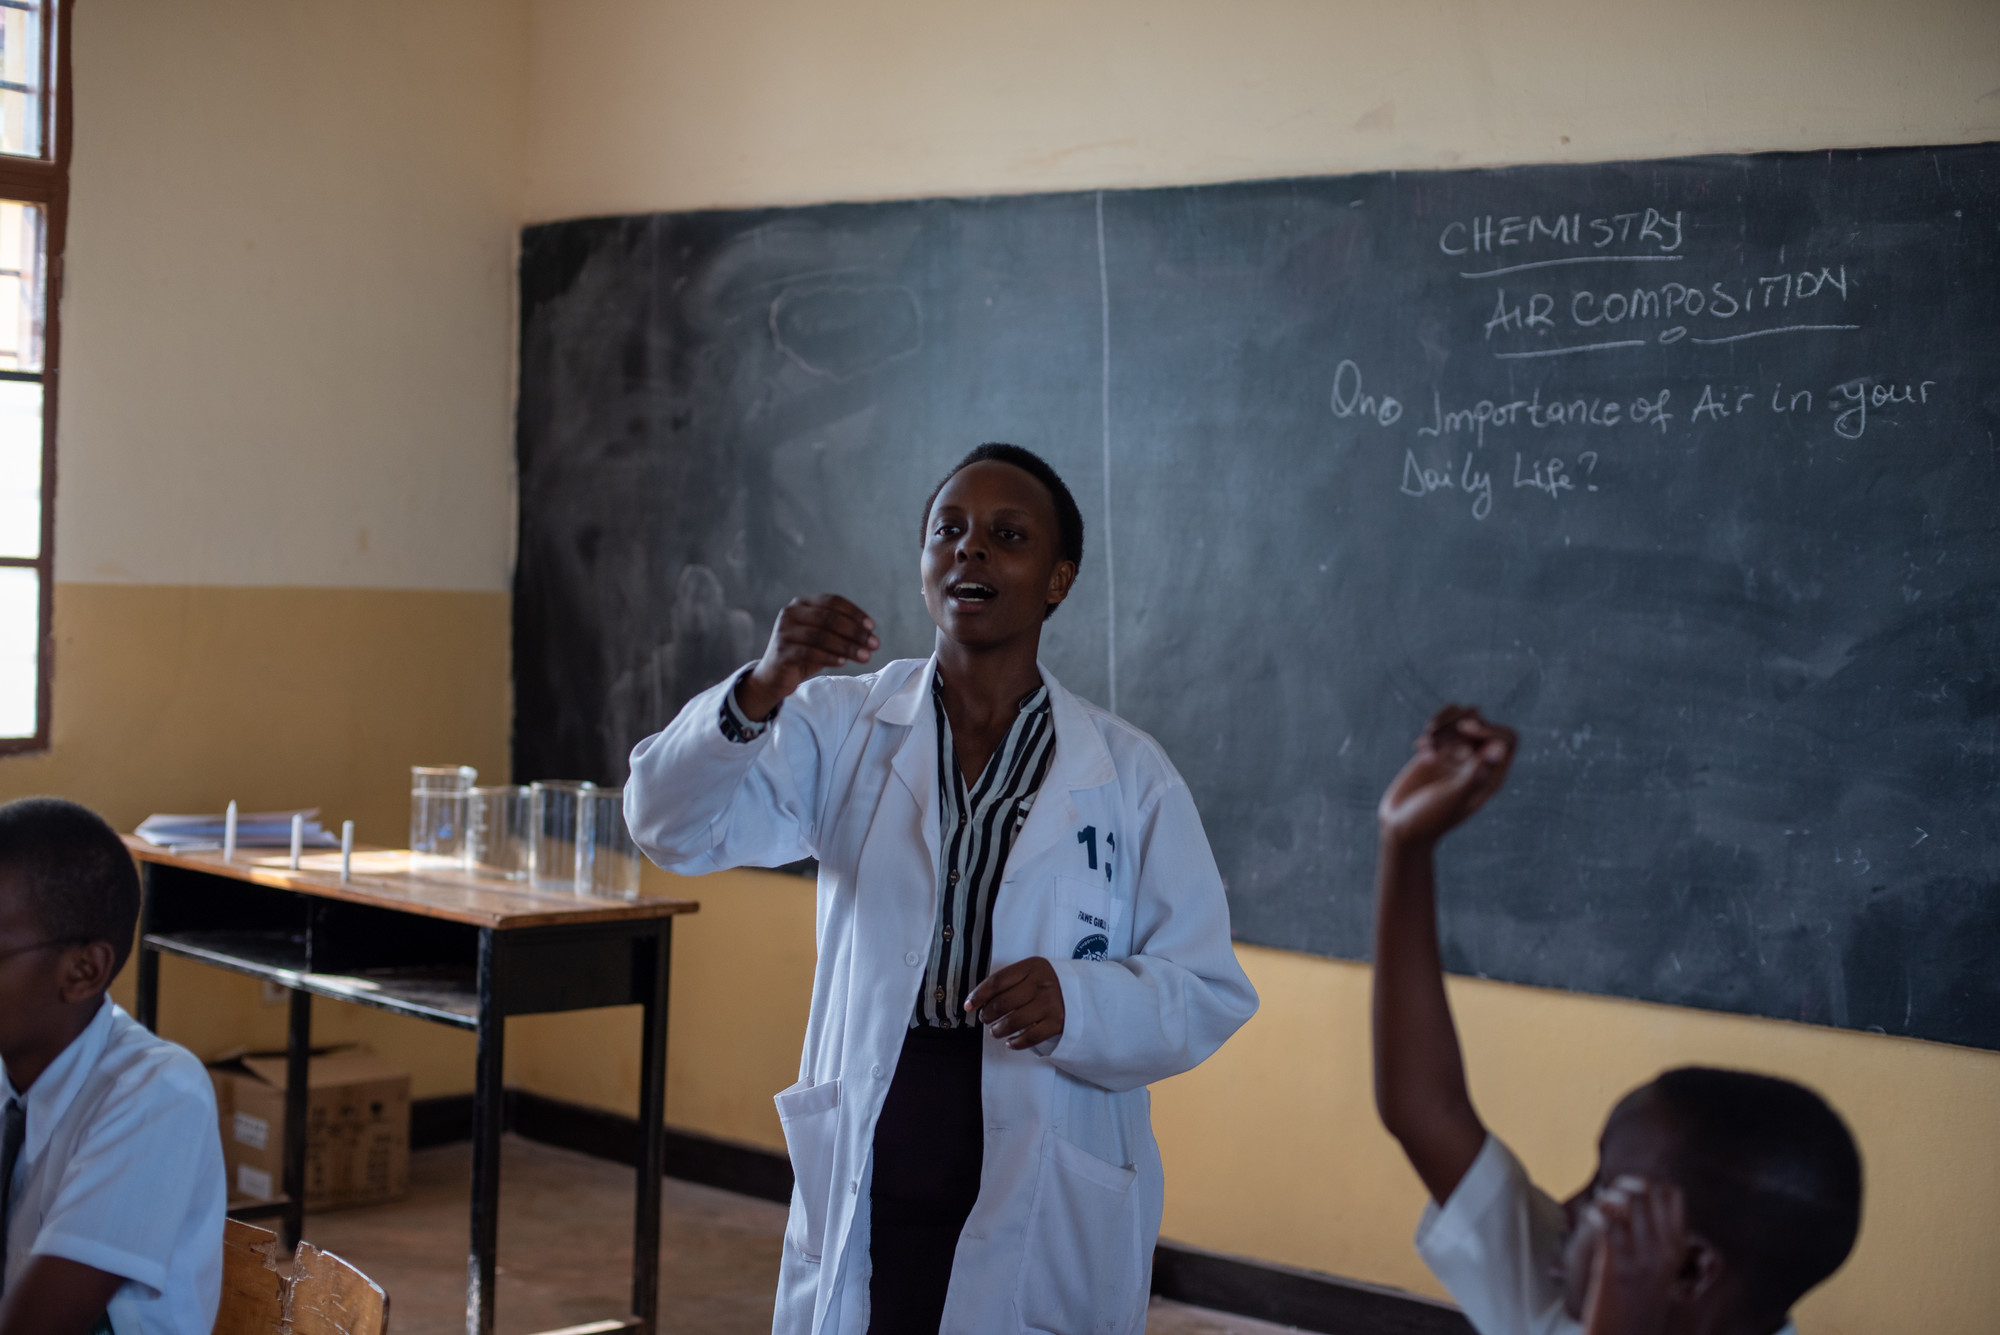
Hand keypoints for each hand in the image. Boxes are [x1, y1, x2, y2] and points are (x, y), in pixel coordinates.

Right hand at [735, 594, 878, 720]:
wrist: (774, 676)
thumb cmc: (804, 653)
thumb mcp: (823, 637)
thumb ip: (841, 632)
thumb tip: (870, 635)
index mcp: (802, 603)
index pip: (833, 601)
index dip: (855, 613)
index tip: (872, 627)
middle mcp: (790, 613)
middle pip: (829, 618)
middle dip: (855, 631)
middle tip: (875, 644)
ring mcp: (784, 631)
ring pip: (821, 636)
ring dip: (847, 647)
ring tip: (866, 657)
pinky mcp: (781, 651)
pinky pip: (810, 653)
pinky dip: (829, 657)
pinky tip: (843, 662)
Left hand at [964, 957, 1064, 1048]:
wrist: (1086, 991)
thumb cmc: (1051, 982)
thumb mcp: (1033, 971)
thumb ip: (1010, 981)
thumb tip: (979, 1000)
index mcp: (1032, 967)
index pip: (997, 981)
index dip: (979, 995)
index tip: (969, 1005)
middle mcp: (1041, 984)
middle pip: (1003, 1002)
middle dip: (988, 1014)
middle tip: (985, 1018)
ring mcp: (1050, 1004)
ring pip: (1014, 1021)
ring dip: (998, 1030)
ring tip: (995, 1031)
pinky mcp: (1057, 1022)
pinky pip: (1030, 1037)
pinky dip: (1016, 1043)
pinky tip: (1010, 1042)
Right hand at [1377, 705, 1515, 850]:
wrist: (1401, 828)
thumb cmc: (1430, 819)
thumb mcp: (1453, 797)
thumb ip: (1476, 774)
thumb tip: (1498, 748)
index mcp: (1490, 777)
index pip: (1506, 738)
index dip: (1488, 728)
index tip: (1464, 731)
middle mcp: (1476, 765)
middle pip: (1482, 723)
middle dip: (1458, 721)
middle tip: (1436, 731)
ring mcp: (1455, 759)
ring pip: (1461, 720)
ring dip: (1443, 721)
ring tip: (1428, 735)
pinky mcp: (1436, 755)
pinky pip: (1442, 728)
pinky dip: (1431, 731)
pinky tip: (1418, 747)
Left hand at [1581, 1176, 1686, 1334]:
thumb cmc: (1639, 1300)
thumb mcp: (1660, 1268)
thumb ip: (1659, 1235)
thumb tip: (1645, 1191)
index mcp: (1676, 1249)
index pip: (1669, 1192)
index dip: (1646, 1184)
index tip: (1630, 1193)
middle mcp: (1662, 1253)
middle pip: (1643, 1192)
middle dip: (1621, 1186)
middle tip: (1606, 1198)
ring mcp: (1639, 1261)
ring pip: (1622, 1203)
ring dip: (1604, 1199)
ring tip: (1595, 1210)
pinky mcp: (1613, 1270)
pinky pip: (1604, 1225)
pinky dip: (1593, 1214)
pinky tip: (1588, 1220)